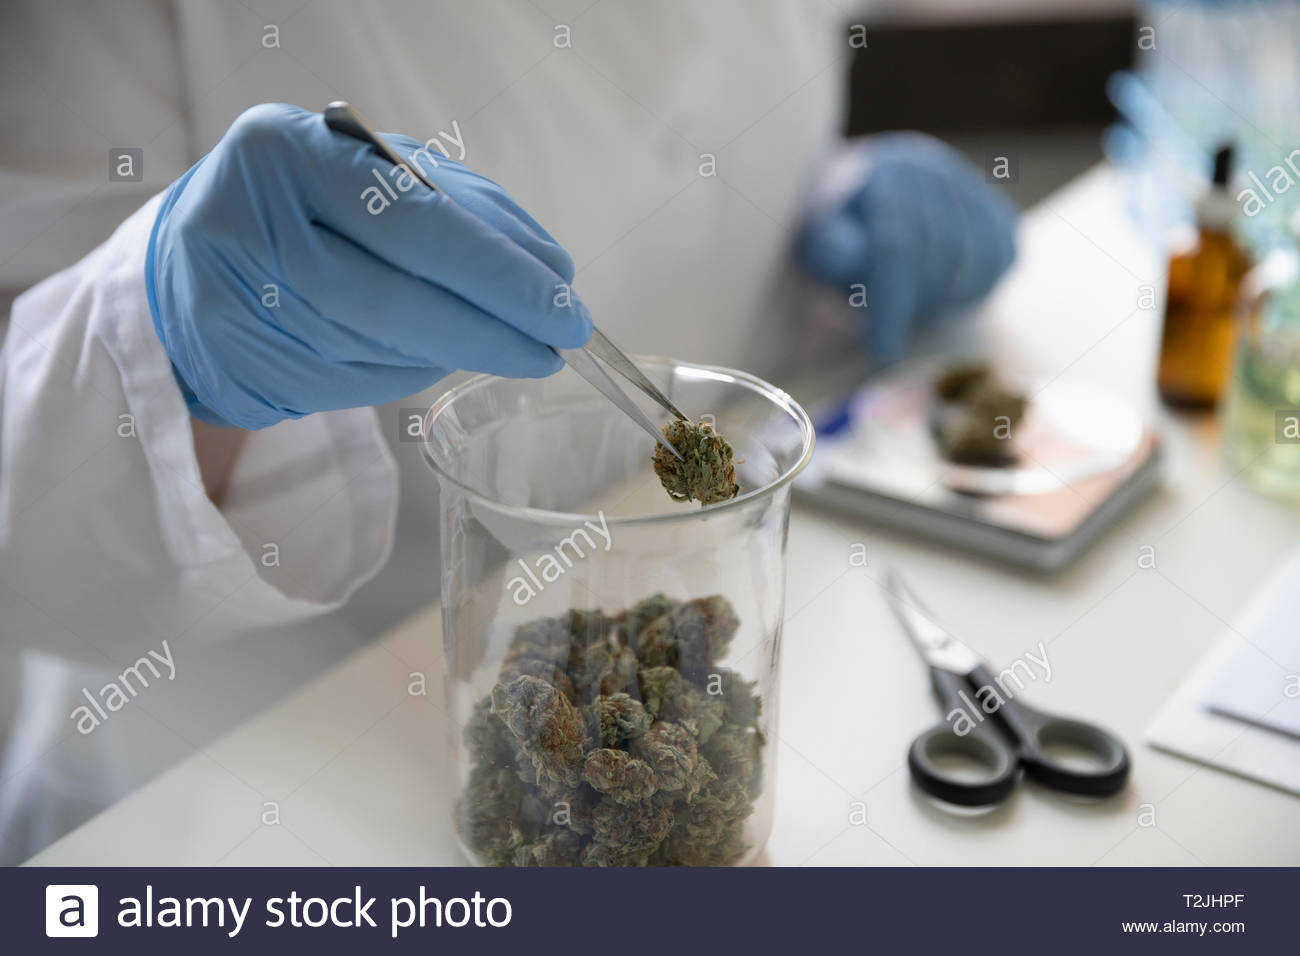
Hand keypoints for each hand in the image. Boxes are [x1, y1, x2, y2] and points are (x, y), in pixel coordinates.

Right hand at [146, 103, 590, 428]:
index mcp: (289, 153)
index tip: (566, 308)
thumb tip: (552, 271)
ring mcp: (232, 305)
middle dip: (494, 330)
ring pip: (380, 352)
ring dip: (457, 353)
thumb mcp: (376, 176)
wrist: (186, 260)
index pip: (418, 225)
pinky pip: (356, 385)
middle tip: (556, 347)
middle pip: (397, 302)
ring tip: (502, 344)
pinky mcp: (238, 368)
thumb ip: (465, 210)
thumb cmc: (304, 206)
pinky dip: (409, 373)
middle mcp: (250, 227)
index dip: (501, 277)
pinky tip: (429, 354)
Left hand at [796, 133, 1016, 360]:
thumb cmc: (837, 235)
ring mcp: (968, 186)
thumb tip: (850, 253)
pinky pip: (1002, 258)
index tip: (882, 348)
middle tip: (889, 328)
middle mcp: (931, 169)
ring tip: (912, 307)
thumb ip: (828, 249)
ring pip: (977, 259)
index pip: (897, 245)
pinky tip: (942, 296)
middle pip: (939, 254)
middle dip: (915, 303)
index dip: (892, 302)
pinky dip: (975, 288)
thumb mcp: (817, 243)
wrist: (866, 205)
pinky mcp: (996, 211)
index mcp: (883, 173)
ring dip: (945, 298)